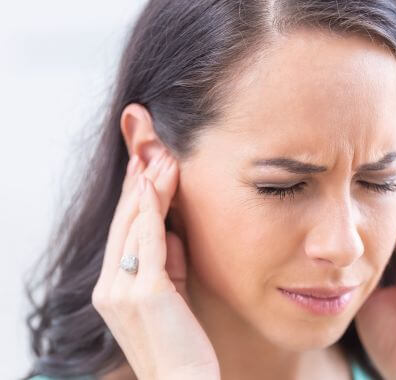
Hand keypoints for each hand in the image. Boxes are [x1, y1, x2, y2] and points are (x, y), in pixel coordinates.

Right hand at [91, 151, 219, 378]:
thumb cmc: (182, 343)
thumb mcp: (171, 294)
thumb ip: (168, 263)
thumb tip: (174, 230)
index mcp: (112, 289)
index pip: (123, 233)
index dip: (133, 198)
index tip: (144, 167)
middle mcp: (110, 287)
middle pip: (123, 223)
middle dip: (138, 183)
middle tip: (151, 149)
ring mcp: (123, 290)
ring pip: (134, 226)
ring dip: (148, 187)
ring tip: (161, 156)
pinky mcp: (146, 292)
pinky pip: (148, 241)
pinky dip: (151, 209)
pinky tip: (156, 183)